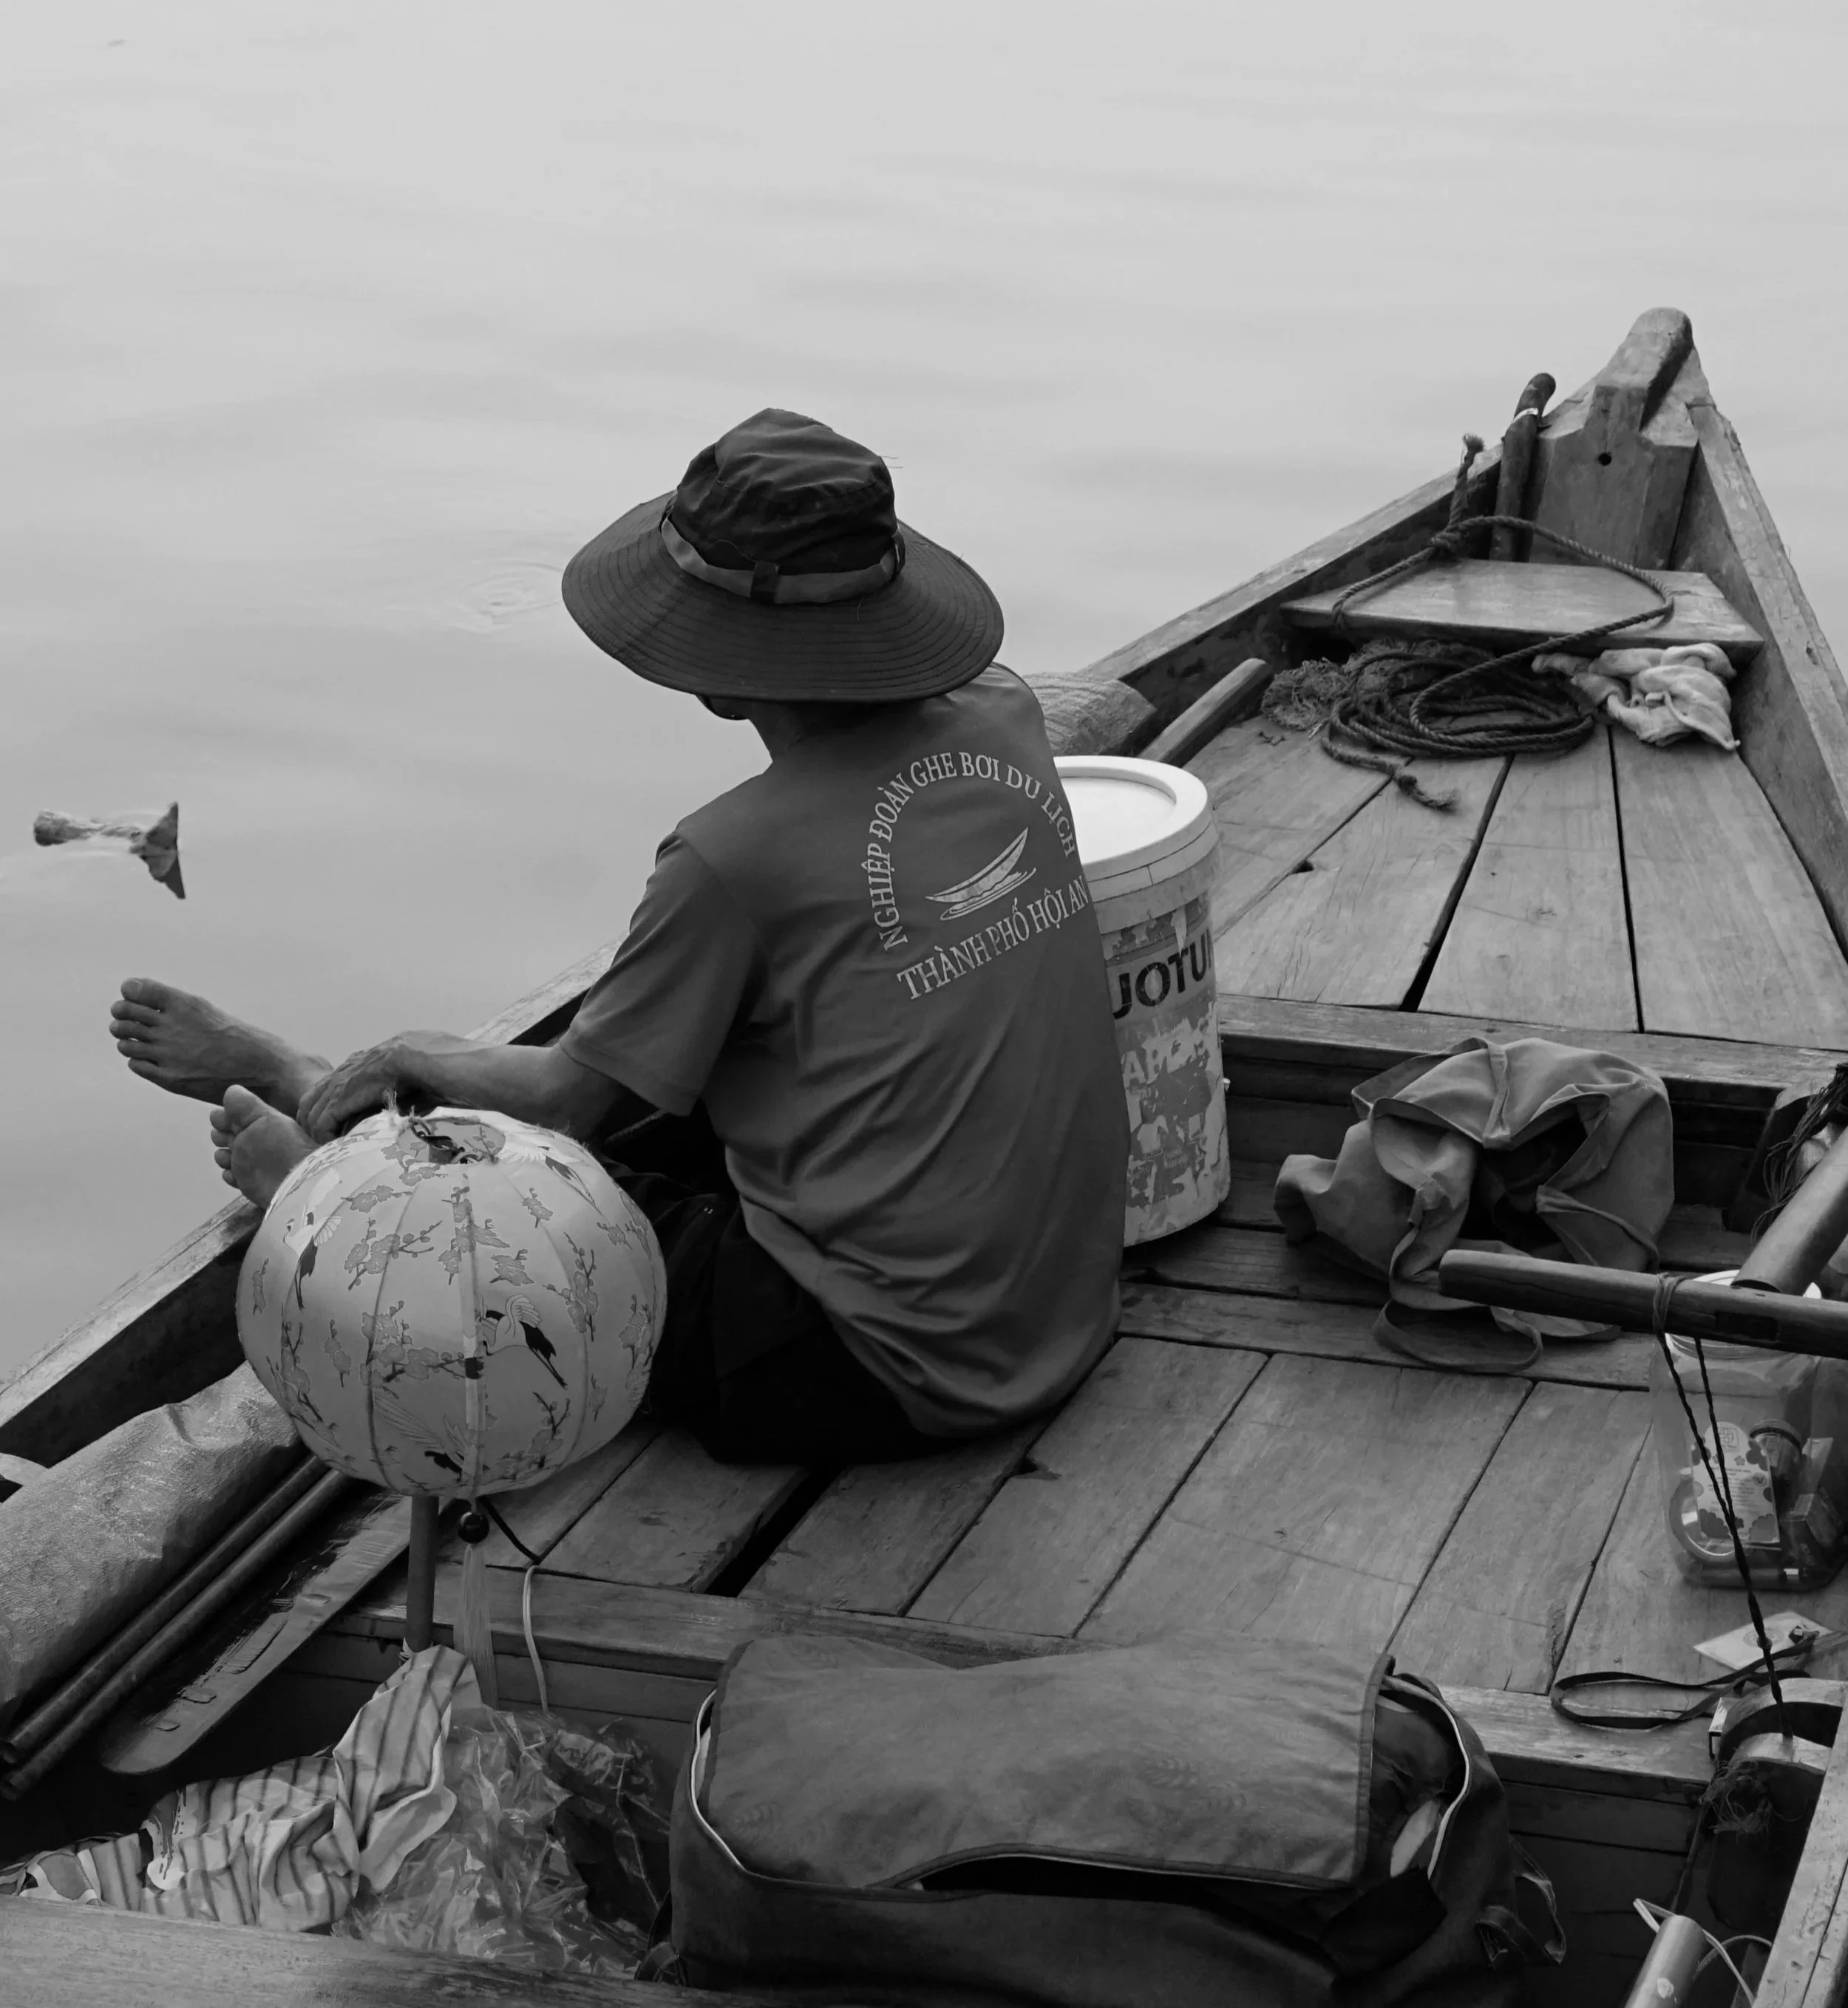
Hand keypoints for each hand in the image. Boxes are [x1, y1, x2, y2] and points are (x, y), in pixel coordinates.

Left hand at [296, 1039, 410, 1141]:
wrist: (411, 1056)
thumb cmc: (412, 1064)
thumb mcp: (393, 1074)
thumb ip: (385, 1086)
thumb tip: (398, 1104)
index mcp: (351, 1068)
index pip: (321, 1091)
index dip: (322, 1112)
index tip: (333, 1128)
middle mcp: (338, 1075)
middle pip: (307, 1104)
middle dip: (311, 1125)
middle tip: (326, 1141)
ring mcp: (336, 1086)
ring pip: (310, 1116)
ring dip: (318, 1134)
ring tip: (333, 1147)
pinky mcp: (340, 1099)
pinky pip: (321, 1124)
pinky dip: (326, 1137)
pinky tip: (339, 1145)